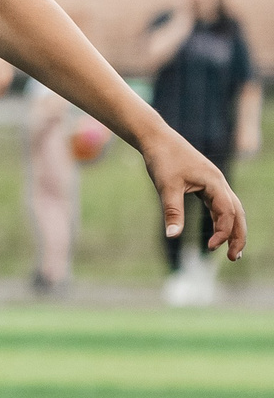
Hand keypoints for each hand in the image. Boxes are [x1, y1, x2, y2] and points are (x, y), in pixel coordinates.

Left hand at [141, 130, 246, 257]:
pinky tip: (218, 233)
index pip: (227, 212)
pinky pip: (220, 205)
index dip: (222, 232)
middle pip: (237, 213)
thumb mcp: (166, 187)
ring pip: (231, 210)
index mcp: (214, 183)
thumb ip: (172, 211)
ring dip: (233, 230)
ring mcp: (214, 184)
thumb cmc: (163, 160)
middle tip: (233, 258)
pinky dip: (222, 220)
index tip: (210, 247)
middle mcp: (219, 183)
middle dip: (238, 236)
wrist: (158, 139)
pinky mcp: (206, 184)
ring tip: (231, 251)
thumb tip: (172, 236)